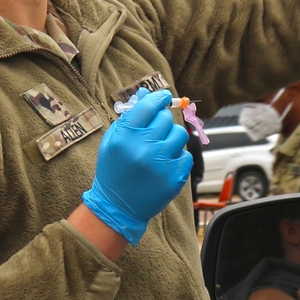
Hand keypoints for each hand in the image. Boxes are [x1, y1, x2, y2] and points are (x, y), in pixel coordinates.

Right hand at [82, 88, 190, 244]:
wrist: (117, 206)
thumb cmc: (114, 170)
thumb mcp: (113, 140)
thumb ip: (129, 116)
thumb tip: (146, 93)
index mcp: (126, 135)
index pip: (150, 105)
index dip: (159, 98)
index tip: (164, 97)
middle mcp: (144, 147)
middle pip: (166, 118)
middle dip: (161, 121)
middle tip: (154, 132)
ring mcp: (161, 163)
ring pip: (180, 134)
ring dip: (171, 138)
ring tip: (159, 149)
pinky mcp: (174, 177)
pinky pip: (186, 154)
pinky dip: (177, 157)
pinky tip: (164, 164)